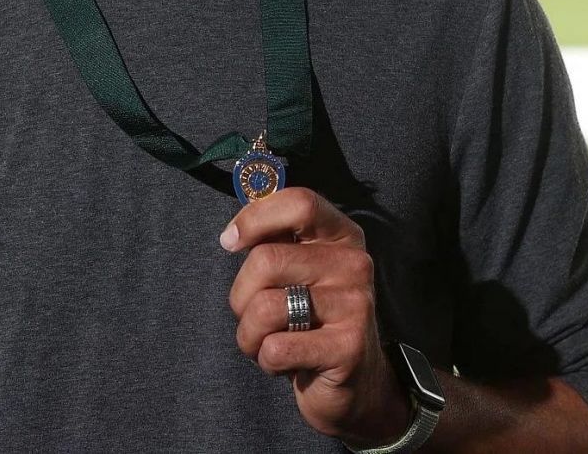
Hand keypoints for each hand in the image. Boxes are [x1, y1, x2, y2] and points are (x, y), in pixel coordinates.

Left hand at [222, 188, 413, 446]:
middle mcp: (355, 263)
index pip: (299, 203)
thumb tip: (233, 234)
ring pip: (263, 307)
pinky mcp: (348, 347)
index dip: (255, 218)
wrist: (356, 383)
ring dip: (251, 336)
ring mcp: (355, 304)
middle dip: (241, 296)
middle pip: (265, 260)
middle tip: (258, 318)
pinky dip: (268, 363)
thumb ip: (275, 244)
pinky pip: (275, 348)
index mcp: (342, 237)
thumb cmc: (312, 322)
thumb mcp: (300, 274)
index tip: (231, 242)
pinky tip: (291, 364)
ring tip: (274, 343)